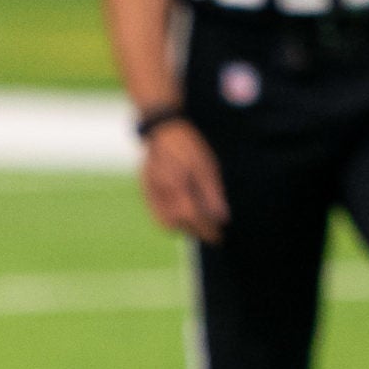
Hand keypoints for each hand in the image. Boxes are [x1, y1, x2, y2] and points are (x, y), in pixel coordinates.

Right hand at [138, 120, 227, 243]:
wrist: (161, 130)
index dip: (207, 231)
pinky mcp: (146, 192)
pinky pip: (157, 215)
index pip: (194, 218)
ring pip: (167, 223)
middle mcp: (163, 193)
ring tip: (198, 223)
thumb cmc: (188, 146)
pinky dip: (170, 221)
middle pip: (180, 224)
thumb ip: (213, 194)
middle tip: (212, 232)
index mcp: (179, 186)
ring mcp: (151, 194)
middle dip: (197, 231)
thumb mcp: (207, 167)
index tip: (219, 238)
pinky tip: (181, 216)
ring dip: (183, 228)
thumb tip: (222, 218)